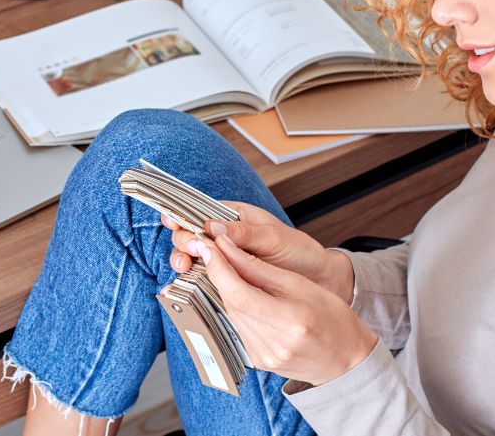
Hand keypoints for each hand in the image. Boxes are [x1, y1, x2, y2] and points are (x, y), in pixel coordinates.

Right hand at [163, 201, 353, 303]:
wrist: (320, 282)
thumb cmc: (302, 253)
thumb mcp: (276, 238)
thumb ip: (246, 233)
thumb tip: (214, 227)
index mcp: (235, 218)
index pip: (200, 212)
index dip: (184, 216)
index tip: (174, 223)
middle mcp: (226, 238)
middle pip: (192, 236)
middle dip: (183, 243)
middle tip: (188, 253)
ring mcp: (226, 260)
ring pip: (194, 258)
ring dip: (184, 261)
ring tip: (185, 267)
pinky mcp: (229, 280)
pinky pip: (205, 278)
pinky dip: (194, 280)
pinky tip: (187, 283)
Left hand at [193, 234, 377, 385]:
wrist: (345, 360)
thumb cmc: (331, 318)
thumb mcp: (302, 285)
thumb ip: (261, 269)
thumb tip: (228, 250)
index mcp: (290, 321)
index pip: (239, 293)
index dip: (219, 269)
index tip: (210, 248)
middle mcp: (273, 343)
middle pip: (232, 303)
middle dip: (221, 275)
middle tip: (216, 252)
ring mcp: (263, 356)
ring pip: (232, 314)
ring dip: (228, 291)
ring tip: (233, 273)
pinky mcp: (257, 361)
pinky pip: (238, 327)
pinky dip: (238, 308)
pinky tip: (246, 297)